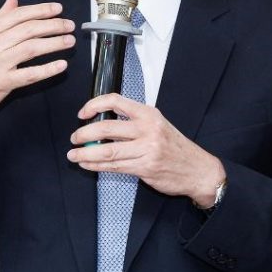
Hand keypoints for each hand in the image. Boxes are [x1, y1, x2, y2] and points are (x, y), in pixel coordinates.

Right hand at [0, 0, 74, 183]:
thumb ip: (0, 18)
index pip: (19, 15)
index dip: (41, 10)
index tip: (59, 9)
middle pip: (28, 29)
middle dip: (53, 25)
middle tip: (69, 25)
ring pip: (32, 49)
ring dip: (54, 43)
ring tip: (69, 41)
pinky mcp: (2, 83)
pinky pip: (30, 74)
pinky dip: (48, 69)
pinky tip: (61, 65)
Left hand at [67, 94, 225, 207]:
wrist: (198, 169)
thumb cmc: (175, 147)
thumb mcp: (158, 125)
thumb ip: (133, 123)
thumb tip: (100, 124)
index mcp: (149, 114)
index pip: (116, 101)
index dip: (94, 104)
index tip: (82, 113)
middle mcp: (148, 129)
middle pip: (107, 128)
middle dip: (85, 133)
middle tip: (75, 137)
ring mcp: (146, 149)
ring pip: (107, 151)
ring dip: (85, 153)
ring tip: (73, 154)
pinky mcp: (144, 168)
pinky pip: (114, 167)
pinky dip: (96, 166)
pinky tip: (87, 164)